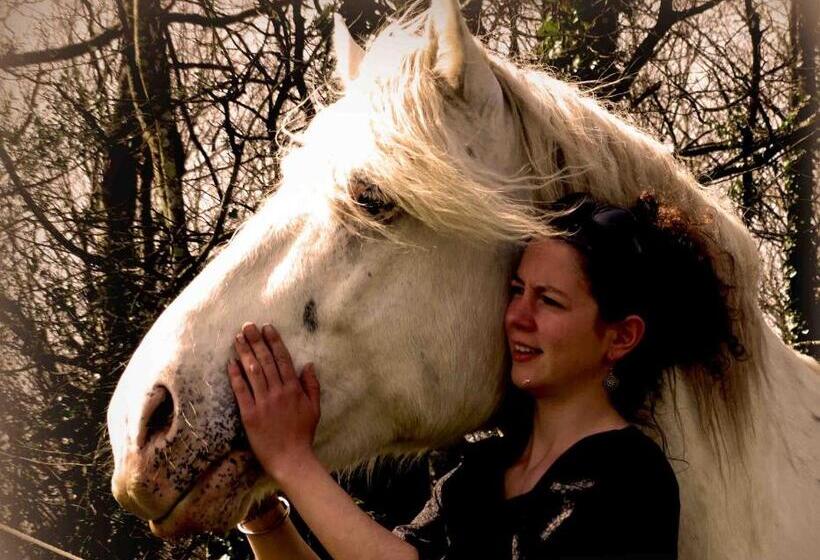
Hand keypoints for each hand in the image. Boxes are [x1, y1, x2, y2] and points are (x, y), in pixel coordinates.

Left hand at [227, 323, 320, 480]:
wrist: (291, 459)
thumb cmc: (303, 434)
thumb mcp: (315, 408)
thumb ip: (312, 385)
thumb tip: (309, 365)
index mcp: (294, 389)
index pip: (282, 359)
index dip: (274, 341)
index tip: (267, 327)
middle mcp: (278, 392)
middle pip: (265, 361)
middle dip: (256, 341)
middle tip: (248, 326)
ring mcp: (263, 403)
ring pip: (253, 372)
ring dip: (244, 353)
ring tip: (238, 338)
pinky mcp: (249, 414)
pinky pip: (241, 391)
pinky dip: (236, 376)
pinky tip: (230, 363)